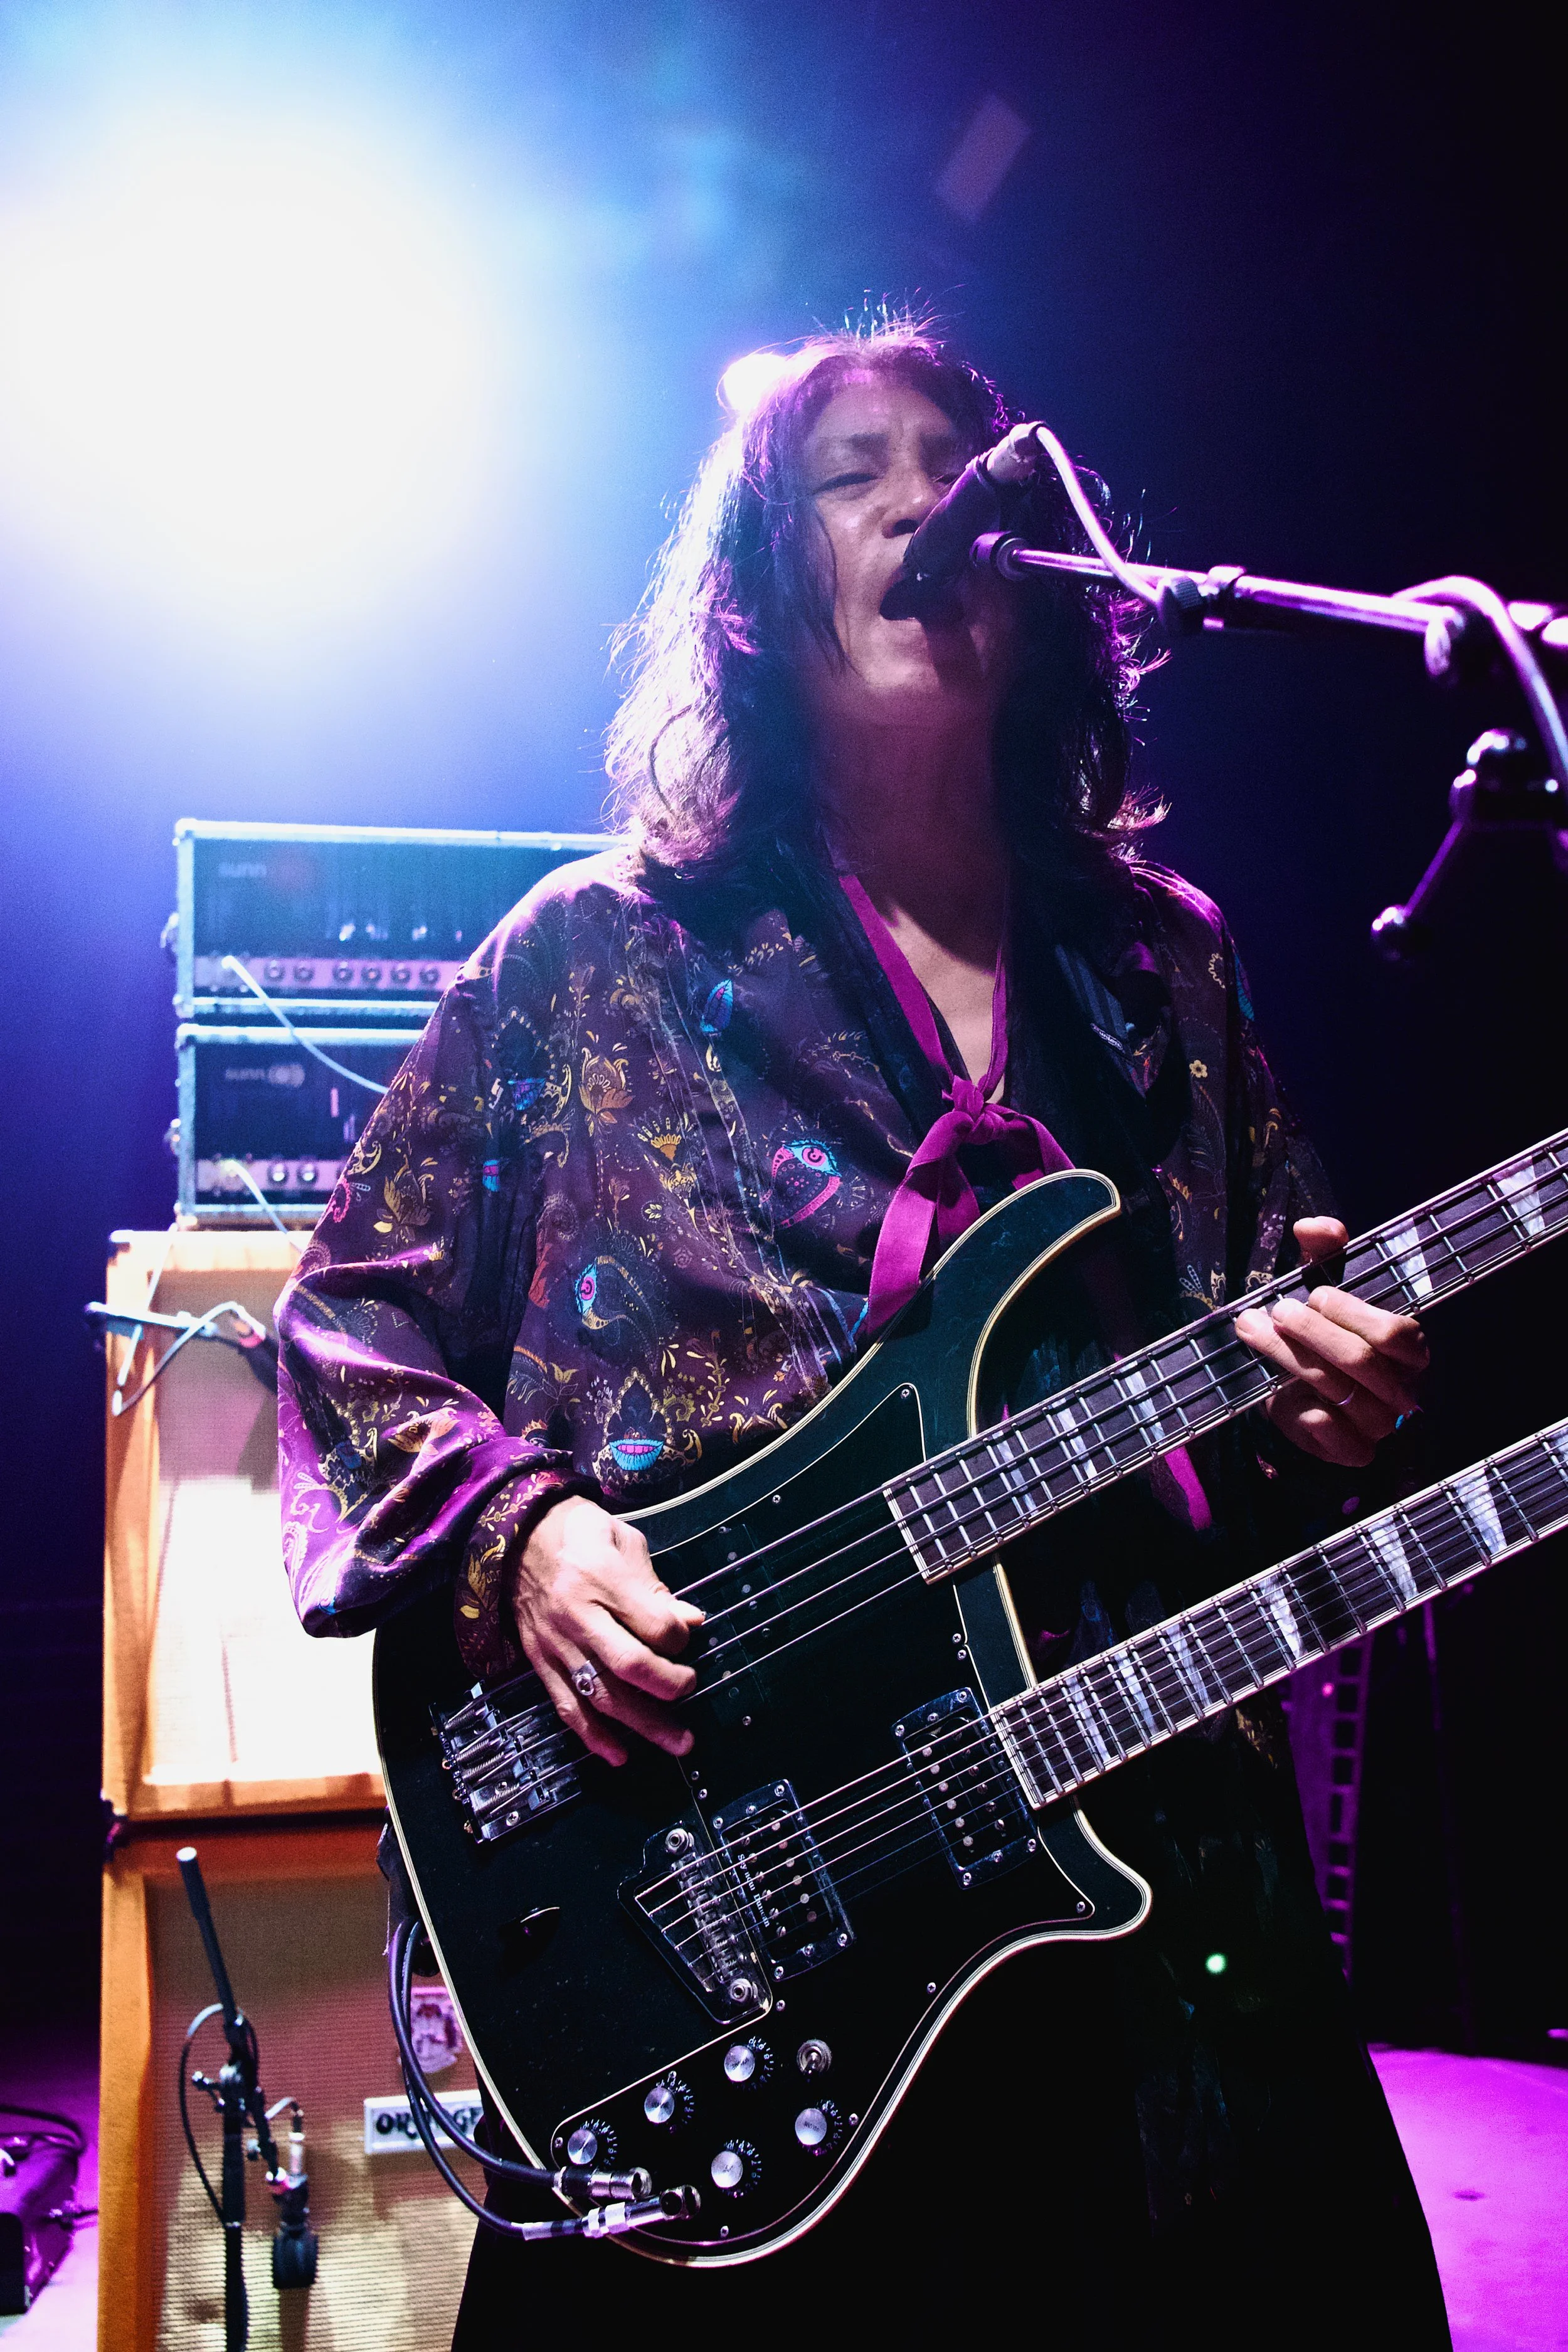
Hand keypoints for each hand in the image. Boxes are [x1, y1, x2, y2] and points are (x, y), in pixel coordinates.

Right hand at [510, 1495, 702, 1764]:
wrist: (513, 1537)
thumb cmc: (577, 1533)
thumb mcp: (622, 1539)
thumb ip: (655, 1585)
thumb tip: (691, 1622)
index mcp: (600, 1577)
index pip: (652, 1624)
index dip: (680, 1638)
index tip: (688, 1635)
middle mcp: (576, 1615)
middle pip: (629, 1666)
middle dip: (668, 1686)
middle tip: (691, 1688)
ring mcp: (555, 1644)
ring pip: (600, 1695)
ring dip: (643, 1725)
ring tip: (678, 1743)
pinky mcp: (540, 1662)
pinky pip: (566, 1706)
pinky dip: (593, 1736)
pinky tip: (619, 1755)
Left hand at [1234, 1217, 1428, 1468]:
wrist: (1292, 1387)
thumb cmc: (1317, 1333)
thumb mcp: (1319, 1285)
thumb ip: (1323, 1251)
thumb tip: (1315, 1227)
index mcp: (1407, 1349)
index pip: (1394, 1332)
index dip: (1349, 1312)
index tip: (1311, 1294)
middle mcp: (1401, 1388)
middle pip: (1361, 1360)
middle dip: (1310, 1332)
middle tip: (1273, 1311)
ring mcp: (1380, 1425)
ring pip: (1341, 1394)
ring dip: (1291, 1360)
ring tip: (1253, 1331)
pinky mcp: (1354, 1453)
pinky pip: (1342, 1443)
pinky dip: (1312, 1419)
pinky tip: (1282, 1398)